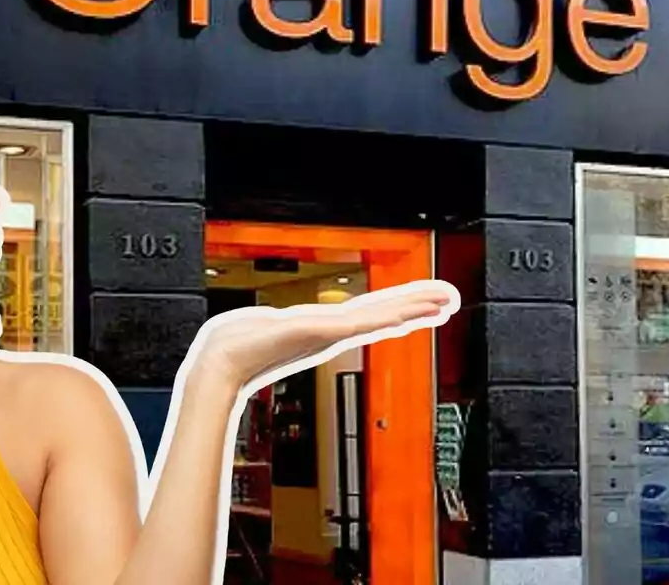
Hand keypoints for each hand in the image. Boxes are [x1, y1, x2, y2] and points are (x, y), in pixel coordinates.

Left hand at [189, 279, 458, 392]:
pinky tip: (409, 313)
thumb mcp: (260, 326)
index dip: (397, 307)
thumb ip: (269, 325)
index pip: (368, 313)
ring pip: (379, 317)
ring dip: (413, 308)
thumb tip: (259, 324)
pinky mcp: (320, 332)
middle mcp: (329, 333)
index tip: (425, 302)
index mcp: (319, 328)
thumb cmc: (230, 347)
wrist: (217, 368)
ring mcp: (327, 334)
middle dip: (417, 306)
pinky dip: (388, 317)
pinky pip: (362, 322)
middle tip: (452, 299)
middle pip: (382, 314)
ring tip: (444, 301)